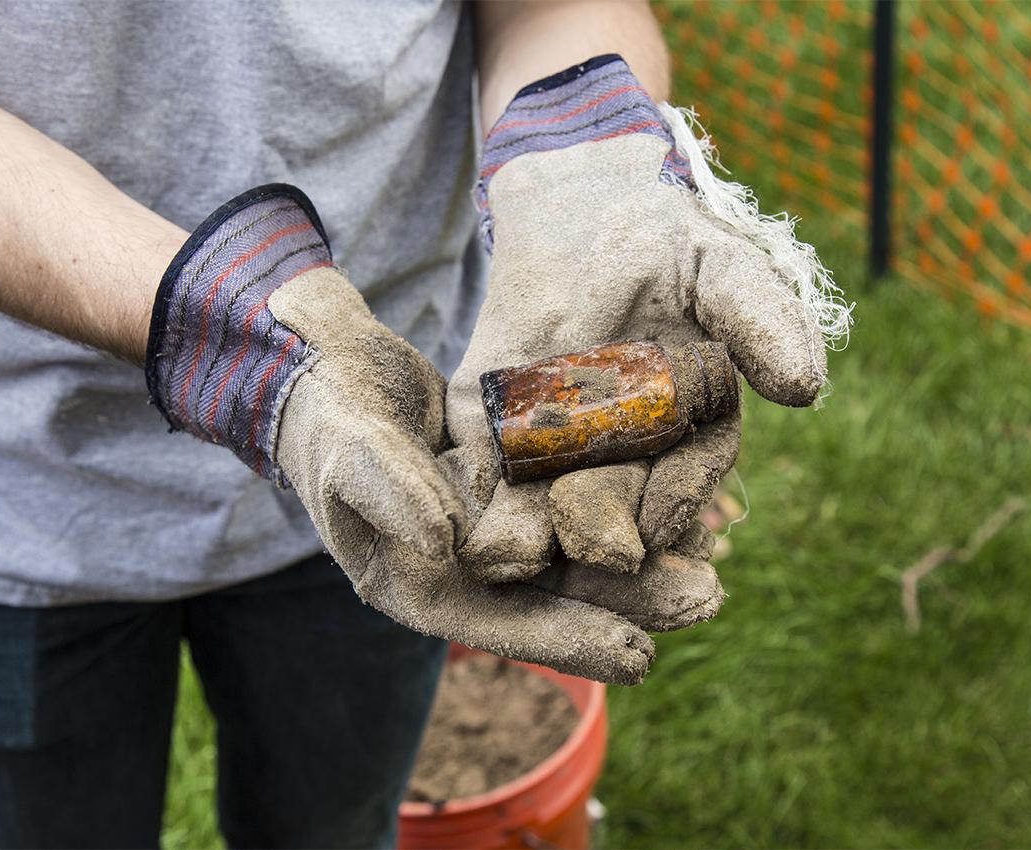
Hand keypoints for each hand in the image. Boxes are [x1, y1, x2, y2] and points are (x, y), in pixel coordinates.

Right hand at [146, 184, 663, 684]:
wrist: (317, 366)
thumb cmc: (322, 415)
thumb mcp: (346, 450)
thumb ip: (390, 492)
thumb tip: (447, 545)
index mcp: (415, 583)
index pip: (499, 623)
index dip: (569, 639)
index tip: (640, 656)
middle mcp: (457, 567)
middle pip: (553, 595)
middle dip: (628, 602)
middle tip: (708, 600)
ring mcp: (485, 526)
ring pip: (571, 552)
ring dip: (637, 561)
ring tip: (713, 566)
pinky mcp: (507, 483)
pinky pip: (569, 500)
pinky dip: (615, 502)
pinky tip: (674, 498)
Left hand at [445, 56, 844, 590]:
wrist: (573, 207)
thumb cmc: (659, 238)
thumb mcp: (718, 267)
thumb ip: (760, 319)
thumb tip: (807, 385)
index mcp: (684, 435)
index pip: (684, 479)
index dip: (675, 501)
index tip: (657, 523)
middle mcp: (622, 458)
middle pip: (613, 512)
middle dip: (601, 539)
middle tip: (585, 557)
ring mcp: (554, 452)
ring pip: (545, 510)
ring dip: (529, 538)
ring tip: (511, 557)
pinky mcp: (492, 434)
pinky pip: (482, 475)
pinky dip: (472, 501)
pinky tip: (458, 523)